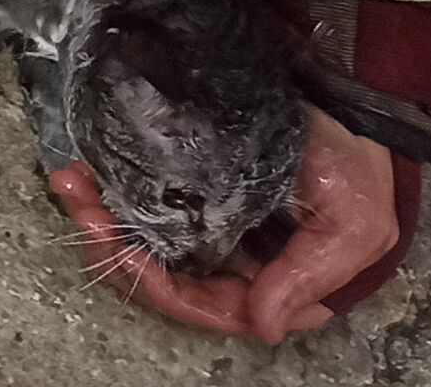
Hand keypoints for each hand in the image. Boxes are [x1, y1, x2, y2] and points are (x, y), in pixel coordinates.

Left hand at [51, 109, 400, 344]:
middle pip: (161, 281)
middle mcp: (236, 266)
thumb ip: (308, 277)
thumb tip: (262, 327)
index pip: (207, 307)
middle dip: (111, 249)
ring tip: (72, 183)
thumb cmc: (358, 164)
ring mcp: (211, 230)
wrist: (353, 102)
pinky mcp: (192, 194)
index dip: (158, 287)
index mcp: (274, 285)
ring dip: (99, 220)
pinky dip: (109, 196)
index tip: (120, 249)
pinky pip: (142, 210)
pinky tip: (84, 171)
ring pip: (142, 248)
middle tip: (80, 204)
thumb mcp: (353, 224)